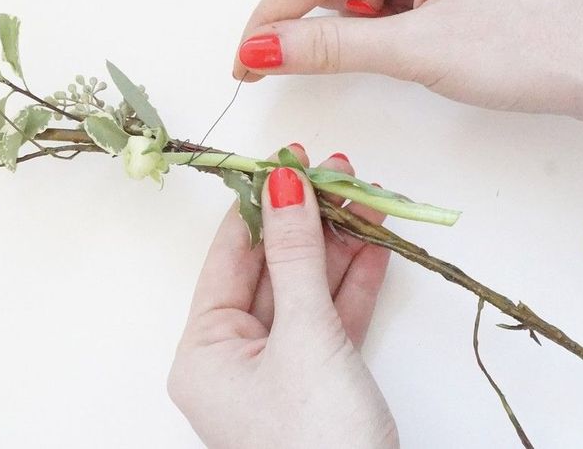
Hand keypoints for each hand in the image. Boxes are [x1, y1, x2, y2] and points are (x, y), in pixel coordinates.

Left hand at [168, 146, 398, 448]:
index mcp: (206, 350)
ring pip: (310, 289)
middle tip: (337, 170)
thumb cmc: (318, 438)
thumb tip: (284, 183)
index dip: (259, 205)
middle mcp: (237, 358)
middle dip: (310, 221)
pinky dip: (358, 283)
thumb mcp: (306, 334)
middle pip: (275, 269)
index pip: (229, 258)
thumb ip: (298, 255)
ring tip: (365, 195)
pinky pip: (335, 318)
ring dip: (340, 246)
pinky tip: (377, 242)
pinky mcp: (322, 378)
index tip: (285, 161)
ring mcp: (282, 368)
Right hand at [234, 0, 582, 145]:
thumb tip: (262, 46)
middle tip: (327, 42)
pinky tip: (410, 38)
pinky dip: (387, 8)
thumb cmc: (535, 44)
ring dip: (356, 1)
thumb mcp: (415, 49)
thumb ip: (329, 45)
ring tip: (390, 42)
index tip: (246, 58)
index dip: (271, 11)